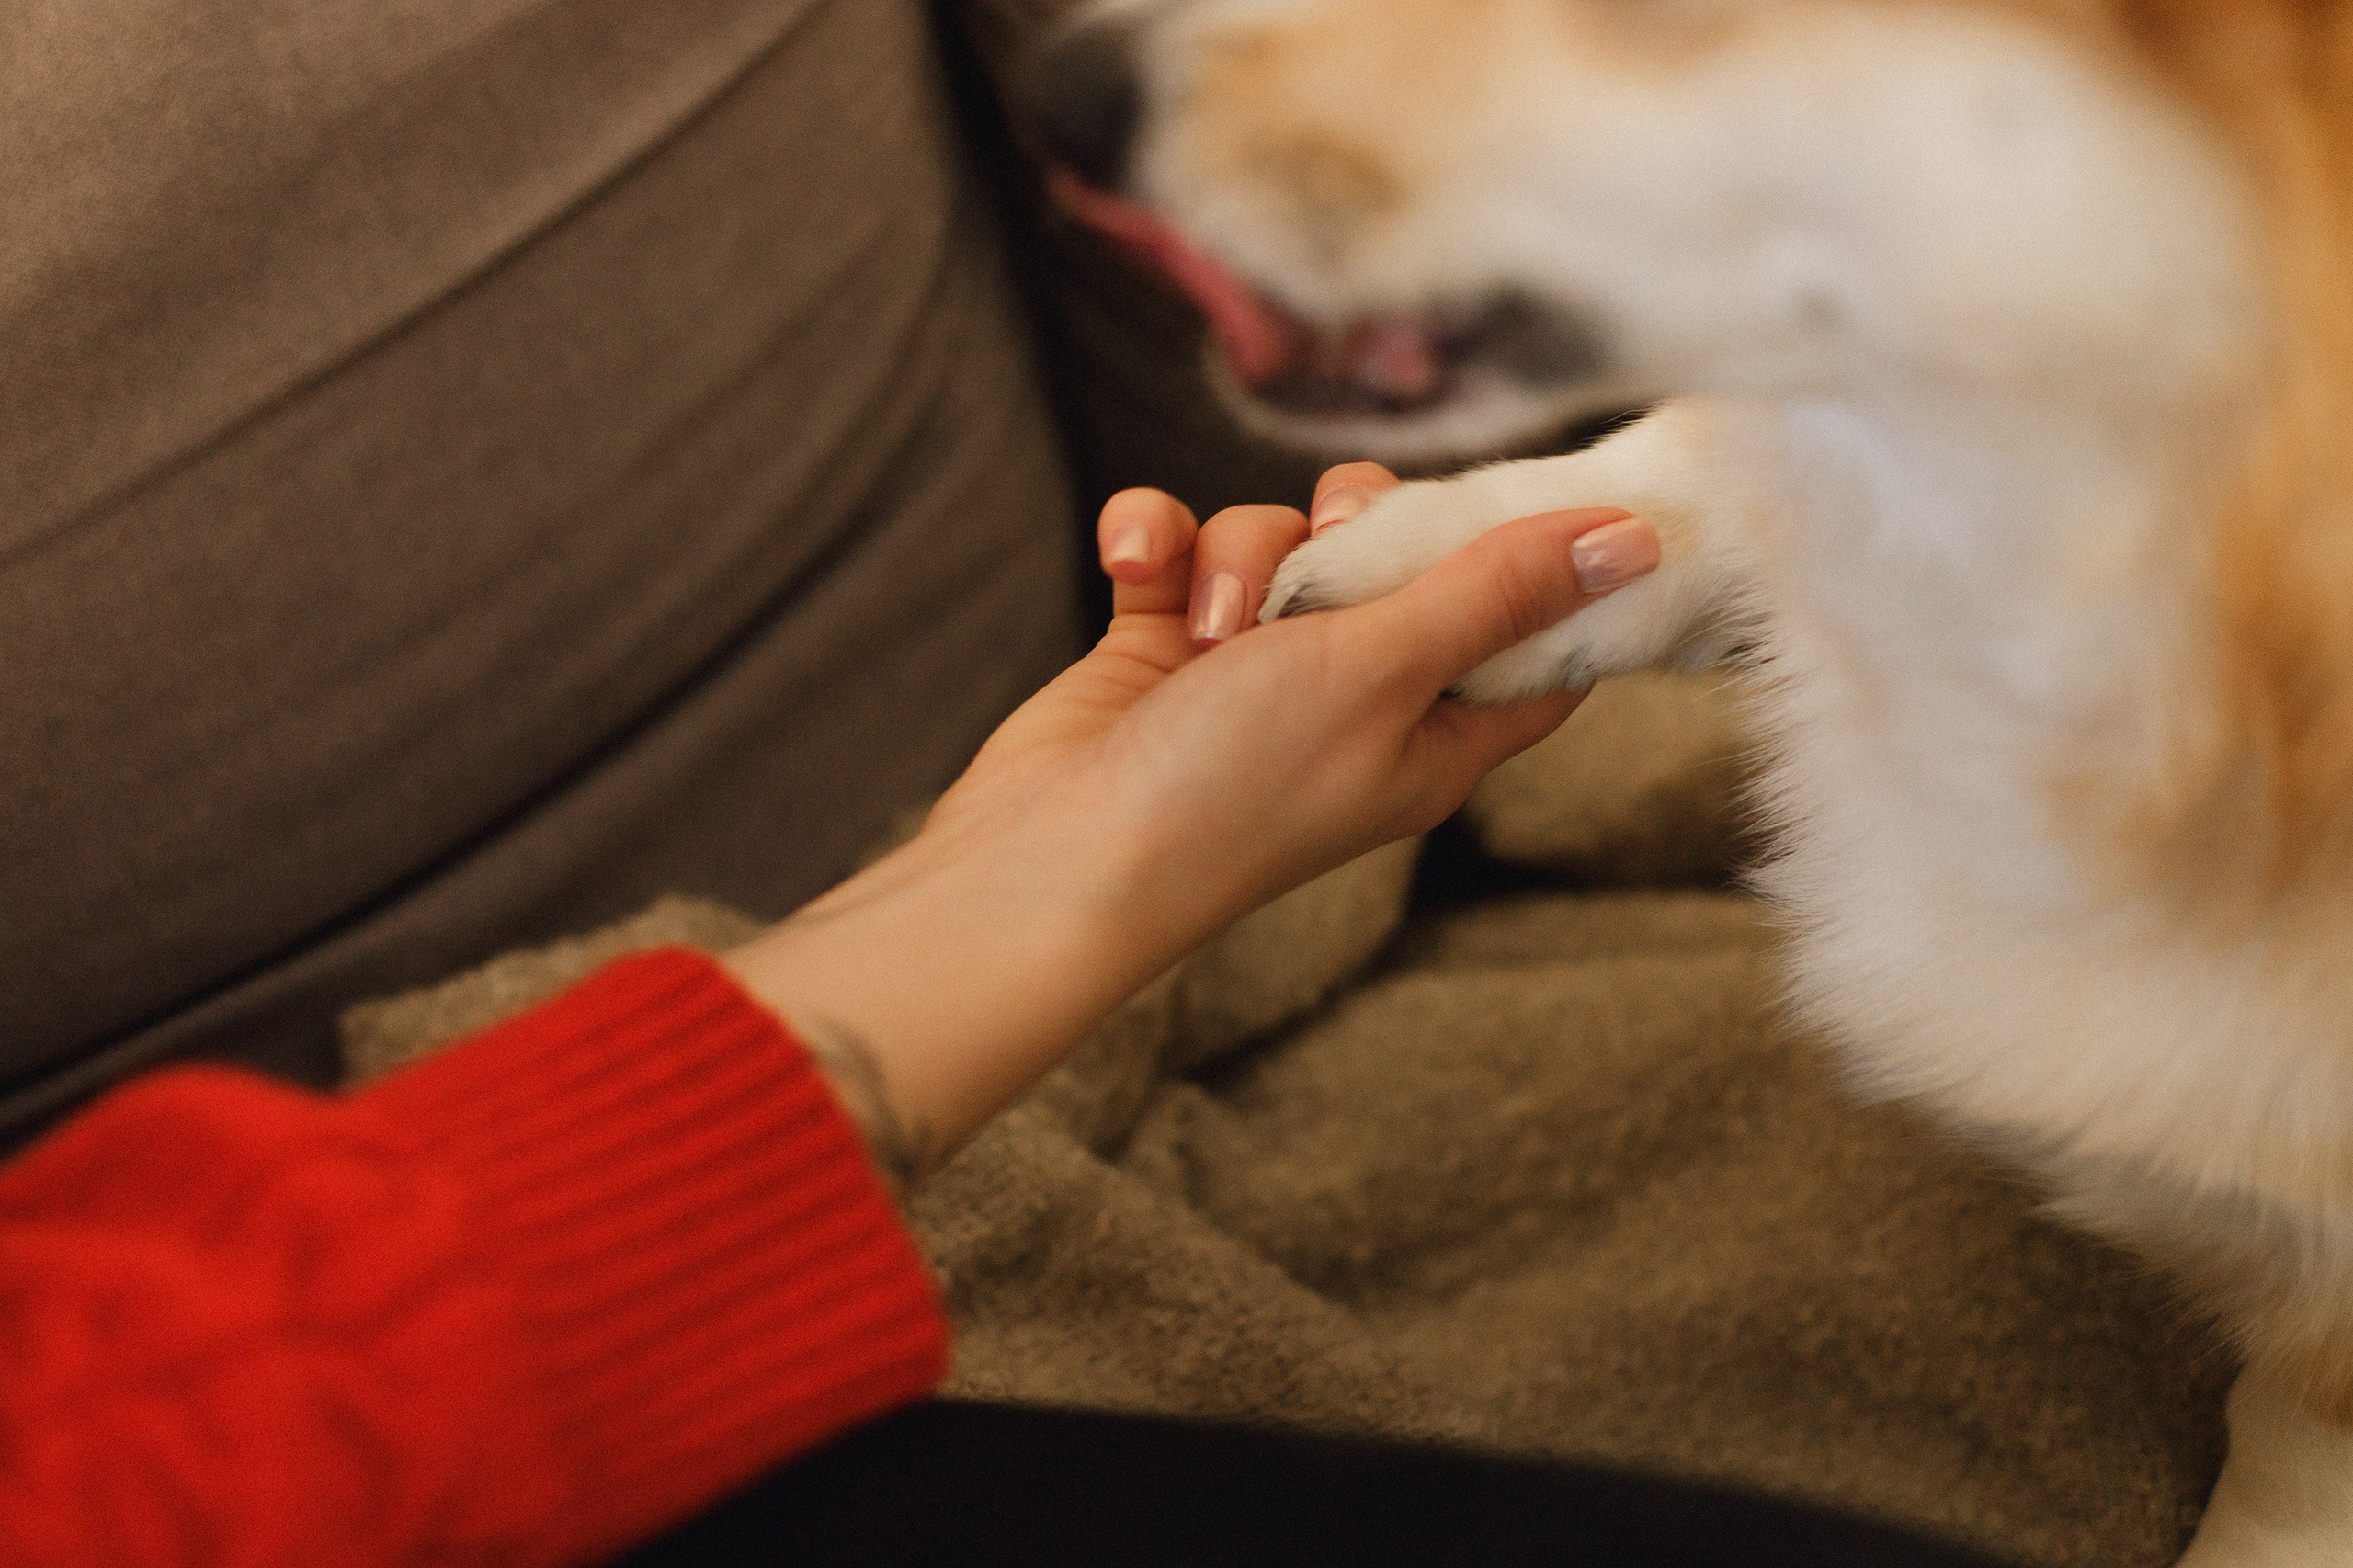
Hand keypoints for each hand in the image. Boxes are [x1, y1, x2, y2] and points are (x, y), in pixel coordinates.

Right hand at [723, 466, 1656, 1188]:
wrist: (1053, 859)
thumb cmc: (1231, 788)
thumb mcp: (1383, 670)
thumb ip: (1498, 593)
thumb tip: (1635, 543)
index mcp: (1437, 727)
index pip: (1531, 635)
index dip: (1546, 561)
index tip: (1550, 491)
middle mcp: (1353, 697)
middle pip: (1398, 555)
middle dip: (1356, 525)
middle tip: (1330, 547)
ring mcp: (1251, 672)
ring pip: (1278, 539)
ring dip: (1238, 555)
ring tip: (1207, 628)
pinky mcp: (1163, 649)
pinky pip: (1180, 550)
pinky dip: (1155, 546)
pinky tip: (1132, 570)